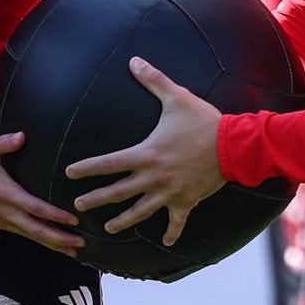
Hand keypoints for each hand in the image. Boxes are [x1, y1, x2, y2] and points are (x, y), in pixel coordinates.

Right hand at [0, 132, 83, 254]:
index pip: (36, 208)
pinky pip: (23, 234)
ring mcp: (1, 220)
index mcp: (6, 193)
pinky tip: (51, 242)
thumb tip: (23, 136)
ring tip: (73, 250)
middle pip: (37, 231)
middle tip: (81, 244)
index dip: (56, 216)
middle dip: (60, 239)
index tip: (74, 220)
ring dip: (52, 244)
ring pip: (31, 236)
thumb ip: (4, 143)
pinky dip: (39, 239)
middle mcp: (5, 212)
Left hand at [66, 57, 224, 246]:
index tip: (69, 174)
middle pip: (119, 192)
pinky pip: (178, 221)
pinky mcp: (187, 201)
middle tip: (78, 206)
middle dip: (97, 199)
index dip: (87, 168)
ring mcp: (170, 192)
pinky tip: (166, 243)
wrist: (234, 145)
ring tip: (108, 229)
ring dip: (124, 221)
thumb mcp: (176, 98)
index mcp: (147, 154)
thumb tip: (134, 60)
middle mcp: (154, 177)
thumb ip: (153, 80)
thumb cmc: (203, 121)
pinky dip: (172, 232)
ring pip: (141, 211)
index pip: (109, 163)